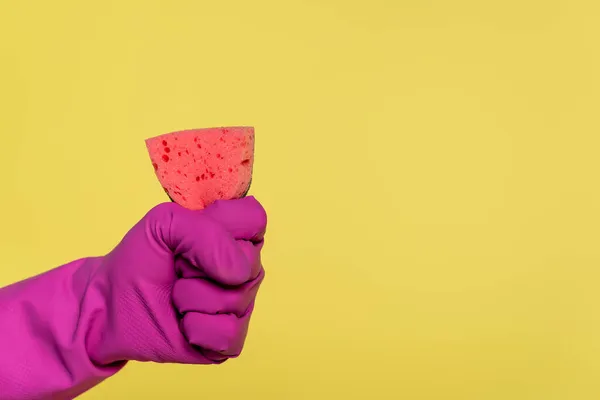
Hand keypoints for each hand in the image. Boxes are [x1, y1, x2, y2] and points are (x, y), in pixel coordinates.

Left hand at [85, 196, 266, 364]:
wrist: (109, 307)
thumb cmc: (140, 261)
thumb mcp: (163, 224)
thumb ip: (204, 231)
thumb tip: (239, 271)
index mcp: (232, 233)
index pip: (254, 219)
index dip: (225, 226)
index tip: (193, 234)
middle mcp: (243, 267)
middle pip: (249, 262)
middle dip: (200, 266)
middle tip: (179, 268)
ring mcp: (239, 304)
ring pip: (237, 299)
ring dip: (192, 298)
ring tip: (176, 296)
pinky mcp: (229, 340)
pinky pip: (228, 333)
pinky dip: (197, 328)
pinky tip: (183, 323)